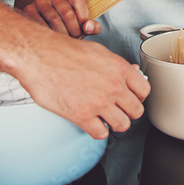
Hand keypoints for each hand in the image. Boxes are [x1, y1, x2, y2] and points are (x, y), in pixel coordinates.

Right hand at [14, 34, 150, 138]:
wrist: (39, 55)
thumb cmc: (64, 51)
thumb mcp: (98, 51)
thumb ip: (116, 66)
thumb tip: (131, 74)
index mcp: (120, 68)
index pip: (145, 91)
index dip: (137, 96)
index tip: (130, 98)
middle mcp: (114, 86)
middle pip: (136, 111)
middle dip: (127, 112)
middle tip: (117, 110)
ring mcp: (99, 102)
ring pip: (122, 125)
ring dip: (114, 123)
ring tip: (105, 118)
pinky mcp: (82, 115)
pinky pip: (101, 133)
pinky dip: (97, 130)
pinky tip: (91, 122)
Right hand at [21, 0, 99, 37]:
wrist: (43, 11)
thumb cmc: (66, 20)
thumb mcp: (80, 19)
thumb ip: (91, 25)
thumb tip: (88, 28)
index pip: (78, 0)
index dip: (83, 17)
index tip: (85, 29)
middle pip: (67, 12)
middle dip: (74, 30)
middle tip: (76, 39)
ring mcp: (40, 1)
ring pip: (54, 19)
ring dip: (62, 34)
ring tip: (66, 41)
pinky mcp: (29, 10)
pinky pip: (40, 24)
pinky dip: (49, 34)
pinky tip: (53, 40)